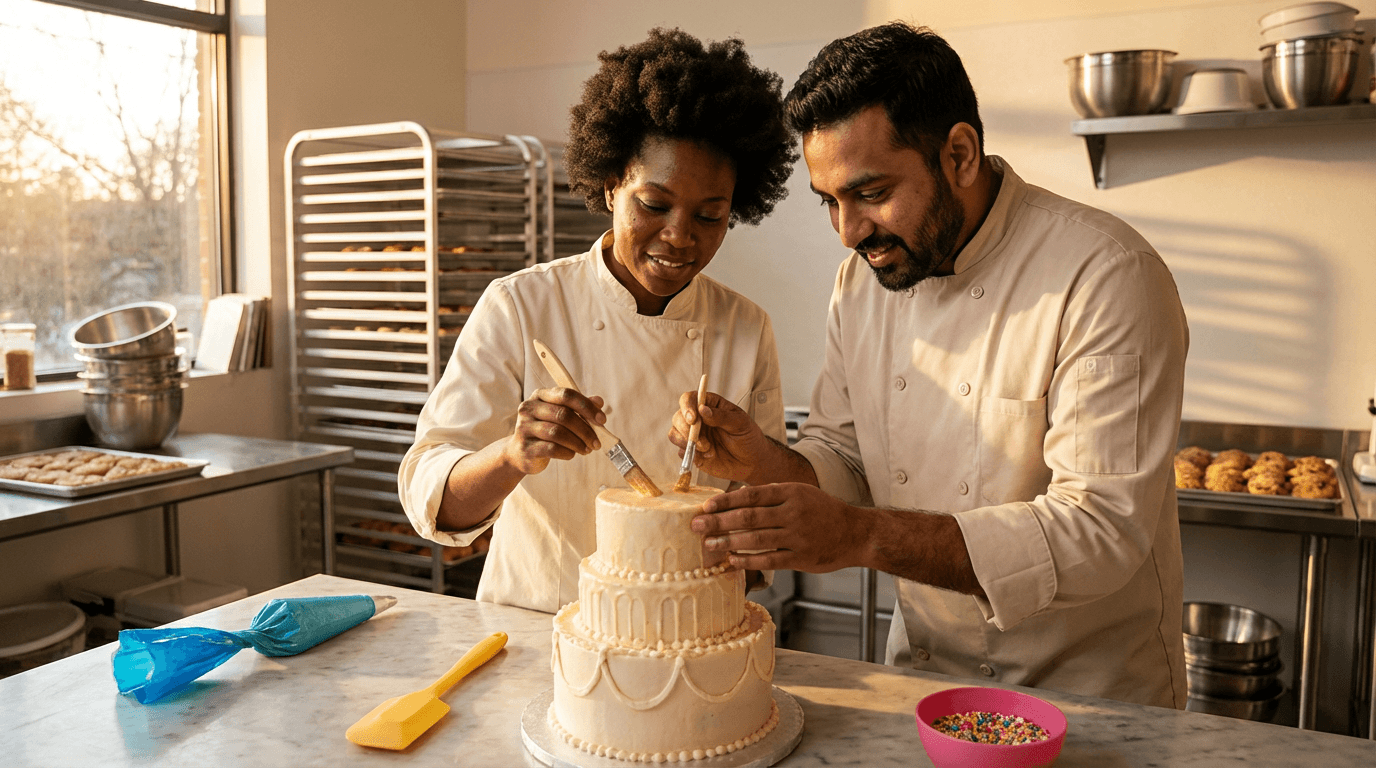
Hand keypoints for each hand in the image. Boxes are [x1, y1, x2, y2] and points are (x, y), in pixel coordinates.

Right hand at [502, 387, 605, 474]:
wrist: (520, 453)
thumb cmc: (544, 432)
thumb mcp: (561, 415)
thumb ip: (579, 407)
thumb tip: (599, 401)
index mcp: (540, 395)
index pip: (566, 394)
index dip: (587, 406)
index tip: (602, 420)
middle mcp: (529, 408)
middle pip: (563, 415)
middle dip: (585, 430)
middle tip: (596, 442)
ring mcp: (524, 428)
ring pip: (557, 432)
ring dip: (578, 442)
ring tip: (586, 449)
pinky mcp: (525, 447)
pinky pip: (551, 449)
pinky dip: (567, 452)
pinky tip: (572, 454)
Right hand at [668, 391, 774, 483]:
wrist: (751, 461)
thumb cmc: (748, 437)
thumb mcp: (740, 423)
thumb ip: (721, 416)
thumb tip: (702, 409)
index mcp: (709, 405)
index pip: (689, 399)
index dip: (687, 407)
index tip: (693, 419)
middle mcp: (697, 418)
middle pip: (678, 417)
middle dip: (687, 430)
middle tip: (703, 442)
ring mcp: (693, 435)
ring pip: (674, 434)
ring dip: (688, 443)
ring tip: (708, 450)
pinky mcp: (692, 451)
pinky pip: (682, 452)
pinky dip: (691, 455)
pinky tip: (708, 457)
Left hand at [691, 483, 863, 572]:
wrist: (855, 532)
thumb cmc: (823, 511)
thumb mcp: (800, 493)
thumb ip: (771, 494)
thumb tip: (736, 495)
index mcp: (791, 493)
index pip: (751, 494)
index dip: (726, 501)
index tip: (706, 506)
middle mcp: (792, 513)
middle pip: (748, 517)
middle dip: (718, 522)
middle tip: (696, 526)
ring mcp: (797, 536)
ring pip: (755, 539)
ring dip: (727, 542)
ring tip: (708, 545)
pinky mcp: (800, 558)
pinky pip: (768, 560)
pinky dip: (747, 560)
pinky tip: (732, 560)